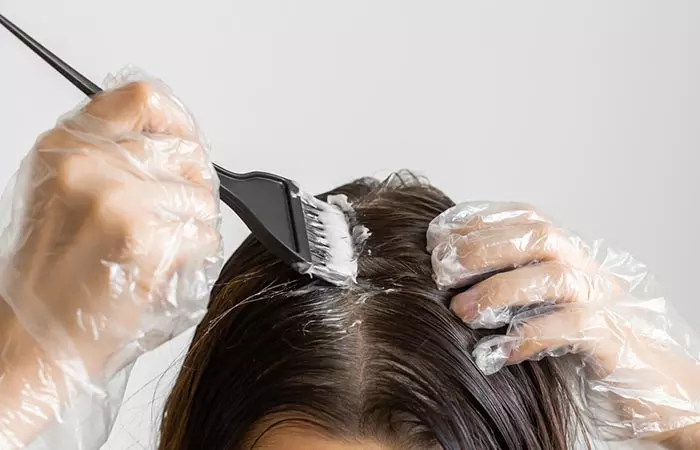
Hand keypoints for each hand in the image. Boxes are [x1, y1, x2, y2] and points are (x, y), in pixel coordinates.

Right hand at [0, 72, 221, 447]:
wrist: (39, 336)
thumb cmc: (55, 273)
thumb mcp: (64, 193)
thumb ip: (111, 157)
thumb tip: (174, 140)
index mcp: (66, 146)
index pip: (144, 98)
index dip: (178, 121)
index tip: (185, 146)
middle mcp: (88, 164)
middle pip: (187, 150)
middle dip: (193, 185)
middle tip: (172, 215)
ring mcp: (117, 200)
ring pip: (202, 196)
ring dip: (195, 225)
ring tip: (159, 248)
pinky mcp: (146, 238)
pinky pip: (206, 234)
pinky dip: (196, 255)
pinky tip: (163, 267)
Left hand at [427, 202, 699, 444]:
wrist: (650, 383)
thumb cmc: (584, 345)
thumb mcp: (542, 306)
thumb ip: (510, 286)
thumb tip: (447, 279)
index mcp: (568, 256)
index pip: (524, 218)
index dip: (477, 220)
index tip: (435, 234)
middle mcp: (587, 269)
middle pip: (537, 235)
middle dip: (482, 248)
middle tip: (441, 271)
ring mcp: (602, 301)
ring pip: (554, 276)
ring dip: (499, 290)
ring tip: (461, 312)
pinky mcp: (612, 340)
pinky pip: (571, 327)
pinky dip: (528, 336)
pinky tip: (495, 352)